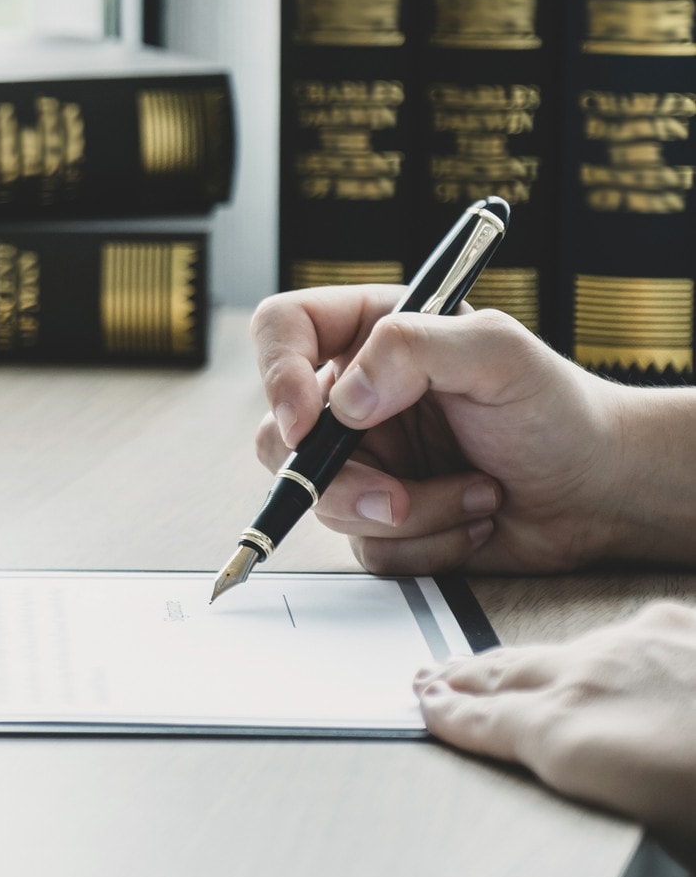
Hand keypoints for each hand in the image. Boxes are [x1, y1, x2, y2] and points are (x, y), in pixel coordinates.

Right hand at [250, 285, 695, 575]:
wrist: (602, 492)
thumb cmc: (559, 411)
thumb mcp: (498, 353)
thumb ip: (413, 348)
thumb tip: (344, 397)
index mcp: (372, 335)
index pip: (282, 330)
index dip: (275, 371)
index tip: (307, 419)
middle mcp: (357, 397)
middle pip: (283, 434)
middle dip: (339, 478)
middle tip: (394, 497)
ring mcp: (366, 460)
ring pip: (323, 499)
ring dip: (407, 512)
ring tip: (476, 495)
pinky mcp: (384, 518)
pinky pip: (367, 546)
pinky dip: (427, 543)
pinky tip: (474, 520)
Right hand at [421, 603, 695, 854]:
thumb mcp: (654, 834)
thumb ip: (607, 804)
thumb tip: (606, 801)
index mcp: (568, 736)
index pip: (480, 721)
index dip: (446, 716)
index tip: (427, 710)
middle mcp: (587, 679)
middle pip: (502, 675)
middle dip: (461, 679)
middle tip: (431, 680)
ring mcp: (631, 643)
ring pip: (554, 650)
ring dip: (518, 663)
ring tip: (490, 665)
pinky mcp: (674, 625)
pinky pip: (616, 633)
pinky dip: (598, 650)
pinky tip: (595, 653)